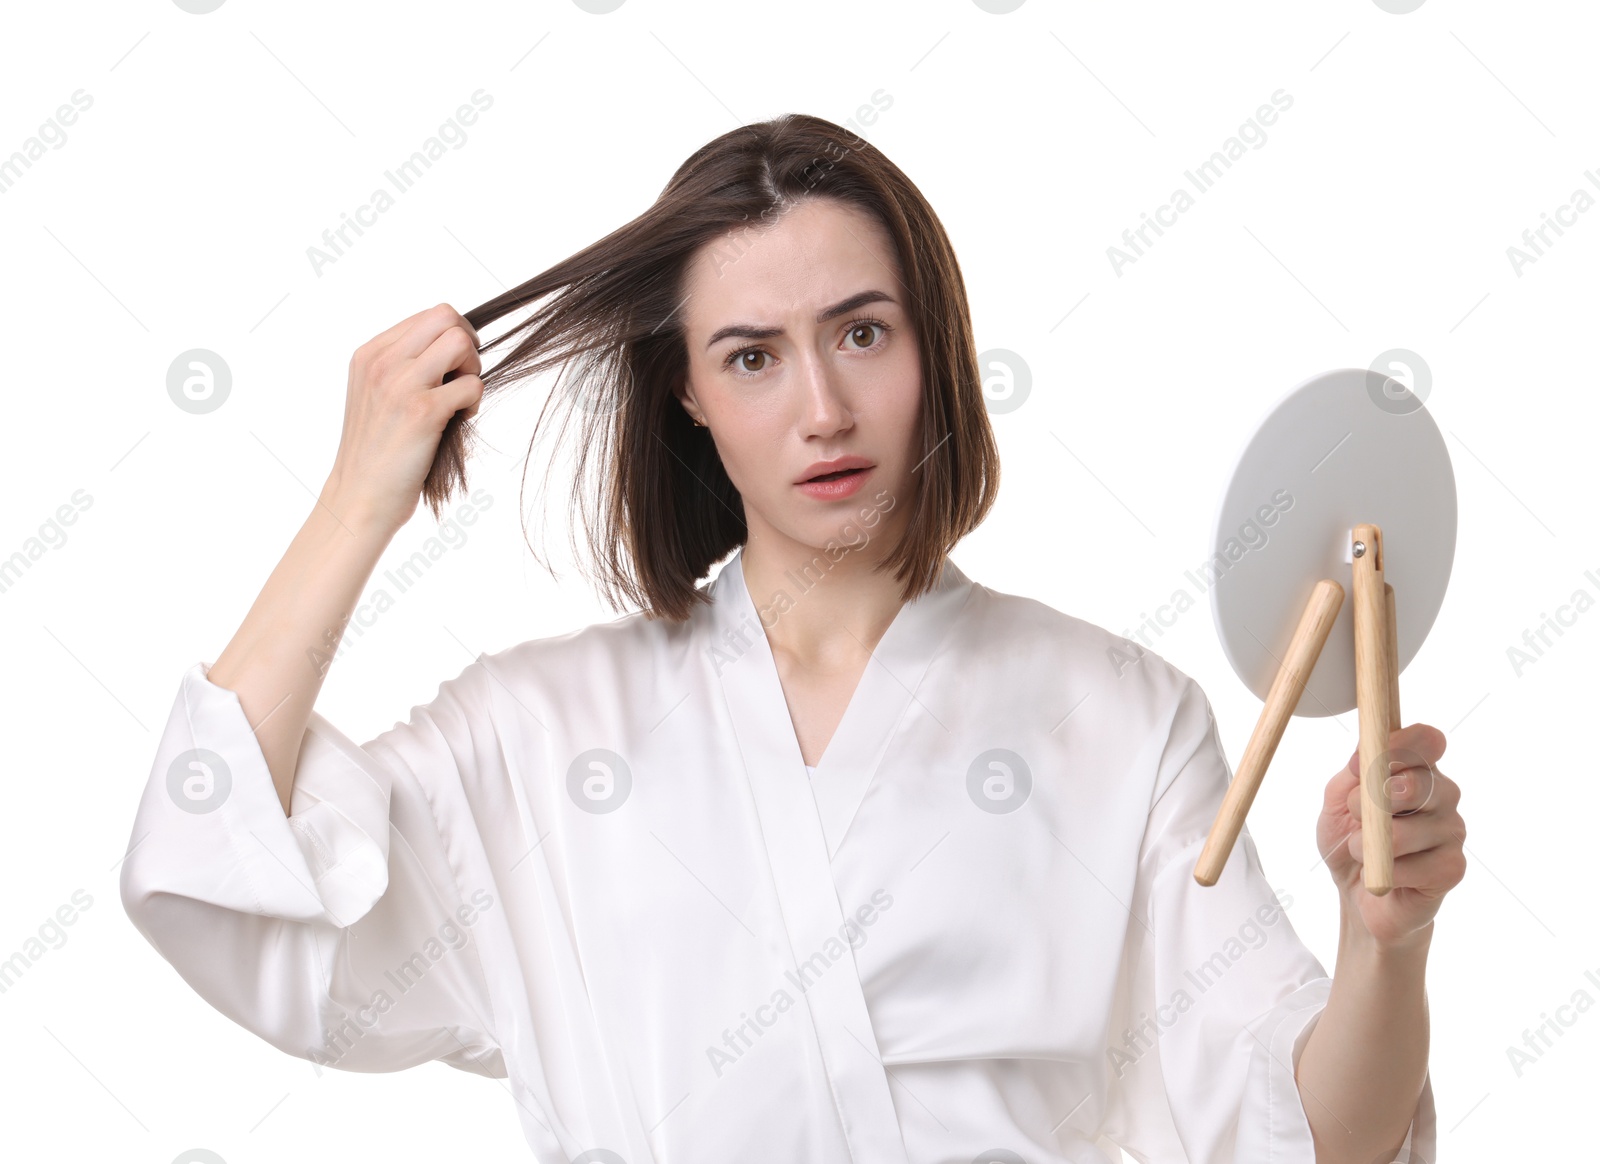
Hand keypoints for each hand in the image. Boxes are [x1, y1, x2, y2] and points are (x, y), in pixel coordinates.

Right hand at [323, 303, 484, 537]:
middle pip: (446, 316)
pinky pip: (472, 384)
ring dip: (473, 369)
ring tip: (460, 399)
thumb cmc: (375, 451)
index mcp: (369, 354)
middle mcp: (382, 362)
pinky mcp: (422, 411)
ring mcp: (400, 384)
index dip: (452, 338)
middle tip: (461, 378)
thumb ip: (403, 366)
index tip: (450, 370)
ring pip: (461, 342)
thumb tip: (455, 345)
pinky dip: (474, 402)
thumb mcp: (375, 395)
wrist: (358, 497)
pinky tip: (458, 421)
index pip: (429, 315)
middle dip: (467, 344)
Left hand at [1315, 723, 1466, 949]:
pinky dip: (1384, 873)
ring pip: (1408, 830)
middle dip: (1374, 800)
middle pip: (1421, 781)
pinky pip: (1414, 867)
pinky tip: (1383, 876)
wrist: (1357, 892)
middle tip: (1356, 814)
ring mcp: (1452, 830)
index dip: (1397, 745)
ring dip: (1368, 843)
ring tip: (1360, 850)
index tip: (1361, 764)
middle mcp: (1442, 794)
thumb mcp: (1337, 801)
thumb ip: (1352, 775)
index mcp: (1417, 769)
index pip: (1427, 740)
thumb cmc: (1351, 838)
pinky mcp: (1453, 868)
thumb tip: (1365, 757)